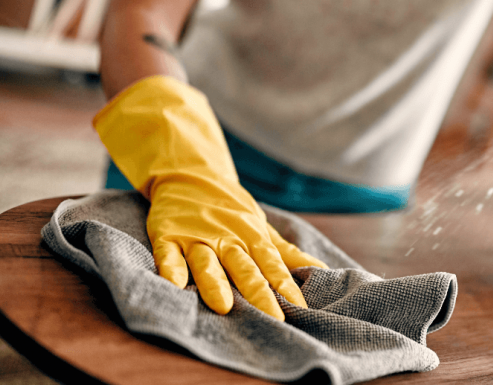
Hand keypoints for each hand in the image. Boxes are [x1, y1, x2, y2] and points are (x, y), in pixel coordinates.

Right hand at [94, 76, 326, 317]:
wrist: (190, 174)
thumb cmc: (231, 210)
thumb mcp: (261, 228)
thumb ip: (287, 253)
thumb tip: (323, 270)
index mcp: (251, 238)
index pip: (273, 265)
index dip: (287, 287)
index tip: (301, 309)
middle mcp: (226, 239)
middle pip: (244, 269)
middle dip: (259, 294)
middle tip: (273, 318)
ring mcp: (197, 237)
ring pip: (207, 263)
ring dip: (215, 283)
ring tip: (223, 306)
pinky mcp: (168, 236)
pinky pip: (169, 254)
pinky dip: (171, 268)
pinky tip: (174, 285)